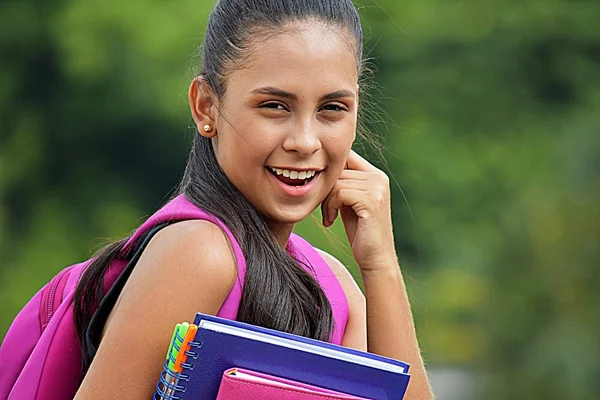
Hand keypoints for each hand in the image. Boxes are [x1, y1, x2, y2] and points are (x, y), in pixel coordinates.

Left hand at [321, 150, 396, 270]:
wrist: (375, 257)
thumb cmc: (360, 231)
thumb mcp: (350, 202)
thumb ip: (344, 183)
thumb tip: (320, 165)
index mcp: (376, 175)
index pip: (346, 157)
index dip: (330, 173)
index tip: (323, 193)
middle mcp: (379, 177)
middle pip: (338, 169)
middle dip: (326, 190)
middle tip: (325, 210)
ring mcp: (377, 188)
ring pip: (336, 182)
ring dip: (326, 201)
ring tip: (329, 217)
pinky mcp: (371, 200)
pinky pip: (339, 193)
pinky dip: (330, 207)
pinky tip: (331, 220)